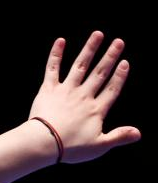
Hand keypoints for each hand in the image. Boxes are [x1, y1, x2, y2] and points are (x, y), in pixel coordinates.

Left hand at [28, 30, 140, 163]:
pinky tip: (60, 41)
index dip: (119, 76)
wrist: (44, 142)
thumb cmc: (70, 147)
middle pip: (99, 73)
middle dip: (110, 56)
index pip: (112, 89)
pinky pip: (52, 69)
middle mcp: (83, 96)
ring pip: (80, 66)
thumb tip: (138, 133)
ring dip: (89, 49)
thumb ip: (119, 137)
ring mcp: (66, 91)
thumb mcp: (99, 146)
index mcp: (96, 109)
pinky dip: (56, 55)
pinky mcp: (48, 90)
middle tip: (118, 41)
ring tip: (97, 34)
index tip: (125, 62)